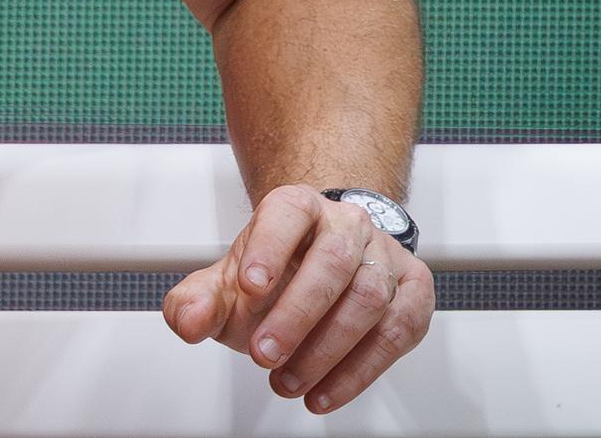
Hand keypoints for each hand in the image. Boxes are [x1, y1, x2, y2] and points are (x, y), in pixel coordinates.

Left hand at [162, 185, 433, 414]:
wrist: (320, 265)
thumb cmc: (276, 273)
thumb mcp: (229, 284)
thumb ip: (198, 301)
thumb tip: (187, 320)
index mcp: (298, 207)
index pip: (287, 212)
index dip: (269, 246)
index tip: (247, 285)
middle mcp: (346, 224)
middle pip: (332, 261)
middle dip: (296, 315)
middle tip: (263, 355)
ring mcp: (384, 256)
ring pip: (368, 297)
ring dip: (327, 350)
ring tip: (287, 381)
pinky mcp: (413, 291)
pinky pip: (397, 330)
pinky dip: (361, 370)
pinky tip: (326, 392)